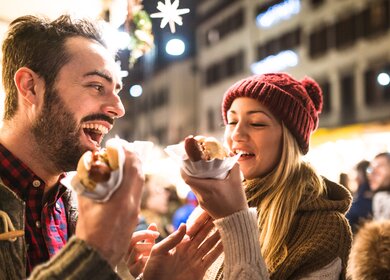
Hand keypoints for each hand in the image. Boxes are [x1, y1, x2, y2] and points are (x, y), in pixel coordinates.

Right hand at [76, 147, 143, 266]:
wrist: (97, 256)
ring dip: (134, 168)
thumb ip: (87, 182)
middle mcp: (133, 203)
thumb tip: (88, 164)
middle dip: (133, 158)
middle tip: (123, 148)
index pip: (132, 169)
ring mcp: (135, 210)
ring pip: (140, 183)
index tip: (119, 144)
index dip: (127, 153)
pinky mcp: (134, 215)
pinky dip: (133, 180)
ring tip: (124, 159)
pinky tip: (124, 176)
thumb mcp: (85, 203)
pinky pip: (137, 192)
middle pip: (139, 174)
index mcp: (122, 199)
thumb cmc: (88, 232)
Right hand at [125, 223, 159, 276]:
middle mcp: (126, 255)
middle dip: (146, 236)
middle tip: (156, 236)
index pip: (133, 236)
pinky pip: (140, 262)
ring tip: (154, 251)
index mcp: (129, 248)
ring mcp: (128, 263)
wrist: (147, 278)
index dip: (145, 233)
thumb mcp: (148, 248)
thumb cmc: (146, 262)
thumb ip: (149, 237)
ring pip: (136, 249)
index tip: (157, 234)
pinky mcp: (132, 272)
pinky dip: (148, 259)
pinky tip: (151, 261)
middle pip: (133, 240)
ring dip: (148, 248)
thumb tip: (153, 224)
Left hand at [143, 212, 221, 279]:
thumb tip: (184, 224)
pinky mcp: (199, 270)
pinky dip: (219, 250)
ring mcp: (194, 260)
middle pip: (203, 234)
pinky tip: (226, 243)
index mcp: (178, 243)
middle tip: (221, 213)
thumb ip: (171, 239)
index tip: (208, 210)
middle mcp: (188, 250)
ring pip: (209, 244)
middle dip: (211, 225)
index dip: (200, 220)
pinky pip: (211, 258)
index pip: (191, 229)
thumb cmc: (152, 271)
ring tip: (227, 225)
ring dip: (218, 235)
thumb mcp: (158, 252)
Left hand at [180, 164, 246, 218]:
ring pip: (193, 187)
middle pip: (189, 181)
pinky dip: (199, 186)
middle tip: (194, 162)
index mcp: (208, 188)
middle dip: (189, 171)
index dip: (183, 169)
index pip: (187, 178)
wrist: (236, 220)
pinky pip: (198, 193)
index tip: (185, 161)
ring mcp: (201, 202)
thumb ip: (234, 166)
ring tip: (201, 170)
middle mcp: (202, 195)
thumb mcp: (237, 180)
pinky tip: (207, 182)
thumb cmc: (237, 200)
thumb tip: (230, 154)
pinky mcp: (204, 206)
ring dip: (194, 178)